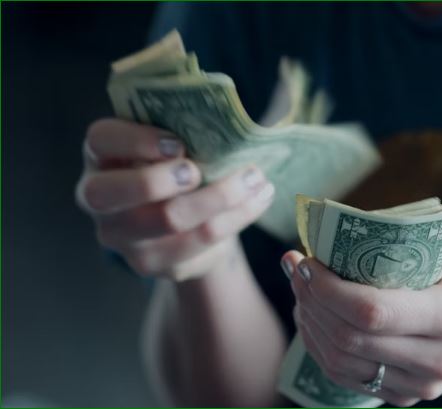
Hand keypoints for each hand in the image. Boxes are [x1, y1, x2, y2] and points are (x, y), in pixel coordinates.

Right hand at [76, 118, 274, 280]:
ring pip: (168, 219)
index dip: (135, 140)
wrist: (187, 223)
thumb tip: (220, 107)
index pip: (100, 140)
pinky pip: (200, 240)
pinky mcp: (154, 263)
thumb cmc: (178, 166)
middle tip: (197, 170)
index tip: (177, 143)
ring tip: (255, 178)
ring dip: (219, 196)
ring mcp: (122, 237)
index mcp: (101, 156)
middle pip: (112, 193)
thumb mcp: (172, 141)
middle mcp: (99, 199)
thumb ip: (182, 124)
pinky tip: (259, 198)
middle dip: (160, 179)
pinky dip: (237, 216)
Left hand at [283, 246, 441, 405]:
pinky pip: (349, 377)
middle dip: (310, 301)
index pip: (371, 311)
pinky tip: (314, 318)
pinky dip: (322, 347)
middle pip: (349, 339)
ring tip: (301, 290)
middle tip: (295, 268)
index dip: (326, 288)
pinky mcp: (408, 397)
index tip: (306, 260)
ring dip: (310, 324)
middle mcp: (438, 360)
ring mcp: (422, 386)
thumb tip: (330, 238)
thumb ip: (398, 251)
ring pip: (341, 363)